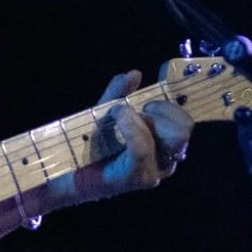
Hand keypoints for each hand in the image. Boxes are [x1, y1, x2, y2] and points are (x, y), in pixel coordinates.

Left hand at [52, 69, 193, 207]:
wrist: (65, 169)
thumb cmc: (89, 142)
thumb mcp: (105, 110)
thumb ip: (120, 91)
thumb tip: (135, 73)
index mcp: (164, 144)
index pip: (186, 122)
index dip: (169, 105)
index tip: (146, 102)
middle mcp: (165, 160)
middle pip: (183, 130)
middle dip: (161, 112)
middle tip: (138, 110)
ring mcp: (153, 172)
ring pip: (169, 139)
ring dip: (144, 119)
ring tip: (121, 116)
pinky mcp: (136, 178)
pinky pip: (143, 148)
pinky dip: (130, 126)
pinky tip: (115, 118)